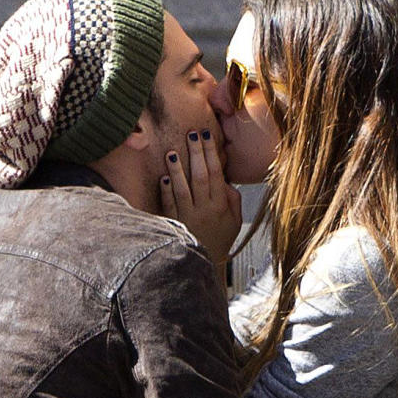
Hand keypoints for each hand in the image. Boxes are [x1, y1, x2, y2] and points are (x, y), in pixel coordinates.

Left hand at [160, 129, 241, 266]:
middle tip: (191, 134)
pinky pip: (170, 205)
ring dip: (177, 170)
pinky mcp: (174, 224)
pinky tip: (163, 177)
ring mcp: (188, 217)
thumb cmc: (219, 239)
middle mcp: (204, 210)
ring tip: (172, 152)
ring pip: (183, 189)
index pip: (217, 174)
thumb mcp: (234, 222)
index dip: (211, 153)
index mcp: (220, 206)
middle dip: (196, 154)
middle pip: (200, 177)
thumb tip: (227, 181)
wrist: (203, 264)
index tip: (207, 135)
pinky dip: (166, 191)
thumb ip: (234, 200)